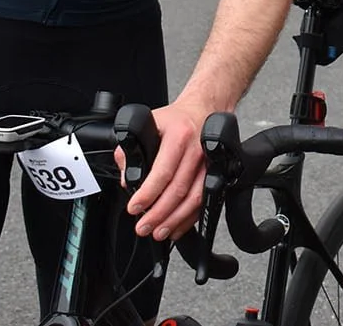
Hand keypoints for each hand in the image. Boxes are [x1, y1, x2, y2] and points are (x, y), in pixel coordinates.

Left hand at [124, 99, 206, 240]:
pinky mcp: (217, 173)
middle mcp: (198, 149)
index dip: (148, 193)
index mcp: (179, 135)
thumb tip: (125, 180)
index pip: (163, 170)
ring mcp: (210, 163)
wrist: (204, 109)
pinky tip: (176, 227)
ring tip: (158, 232)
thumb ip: (131, 150)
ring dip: (175, 219)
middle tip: (143, 227)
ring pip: (194, 198)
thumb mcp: (148, 124)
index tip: (134, 207)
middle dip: (159, 213)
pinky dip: (190, 218)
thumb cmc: (175, 120)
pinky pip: (204, 200)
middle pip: (179, 189)